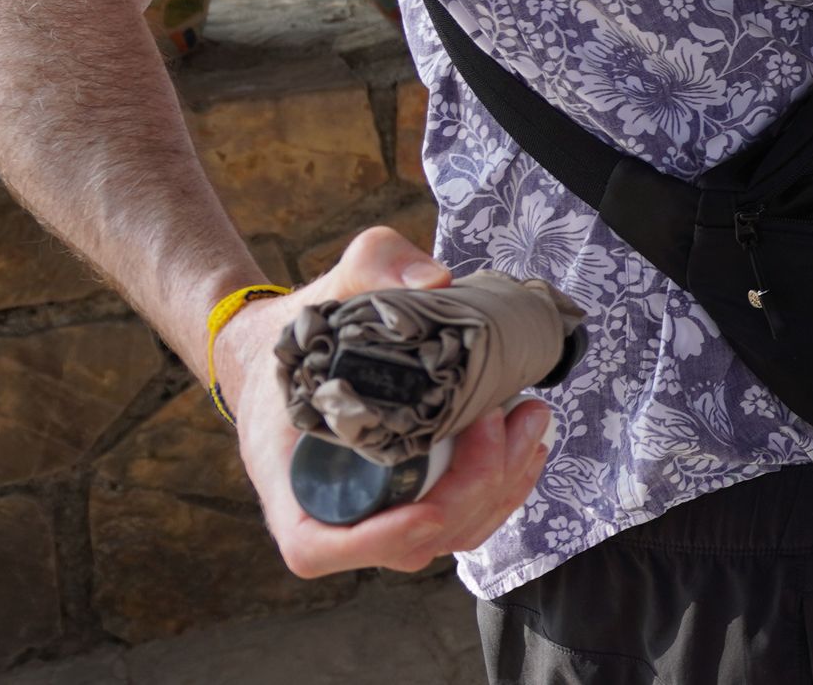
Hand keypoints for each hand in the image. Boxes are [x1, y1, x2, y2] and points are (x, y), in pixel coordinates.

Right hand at [211, 226, 552, 577]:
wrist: (281, 354)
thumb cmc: (297, 331)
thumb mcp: (330, 286)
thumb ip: (374, 264)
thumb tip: (435, 282)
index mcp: (288, 480)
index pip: (317, 547)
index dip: (375, 541)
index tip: (429, 508)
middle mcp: (329, 510)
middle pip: (406, 544)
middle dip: (470, 490)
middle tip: (505, 418)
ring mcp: (373, 510)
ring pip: (444, 536)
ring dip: (498, 489)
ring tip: (531, 419)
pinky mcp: (407, 498)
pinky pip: (458, 519)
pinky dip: (500, 490)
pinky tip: (530, 443)